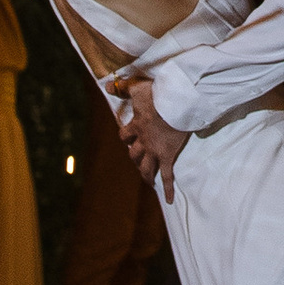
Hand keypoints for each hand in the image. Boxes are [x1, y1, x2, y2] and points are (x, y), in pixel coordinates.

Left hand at [115, 78, 189, 200]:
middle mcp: (143, 141)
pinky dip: (168, 188)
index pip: (124, 136)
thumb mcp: (138, 87)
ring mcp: (155, 151)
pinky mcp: (168, 156)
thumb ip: (122, 87)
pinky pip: (167, 175)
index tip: (128, 136)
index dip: (125, 137)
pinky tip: (169, 199)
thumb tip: (107, 85)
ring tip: (148, 179)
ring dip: (146, 174)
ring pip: (146, 167)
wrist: (176, 104)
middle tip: (139, 158)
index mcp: (136, 126)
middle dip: (135, 157)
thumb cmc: (158, 94)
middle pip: (133, 155)